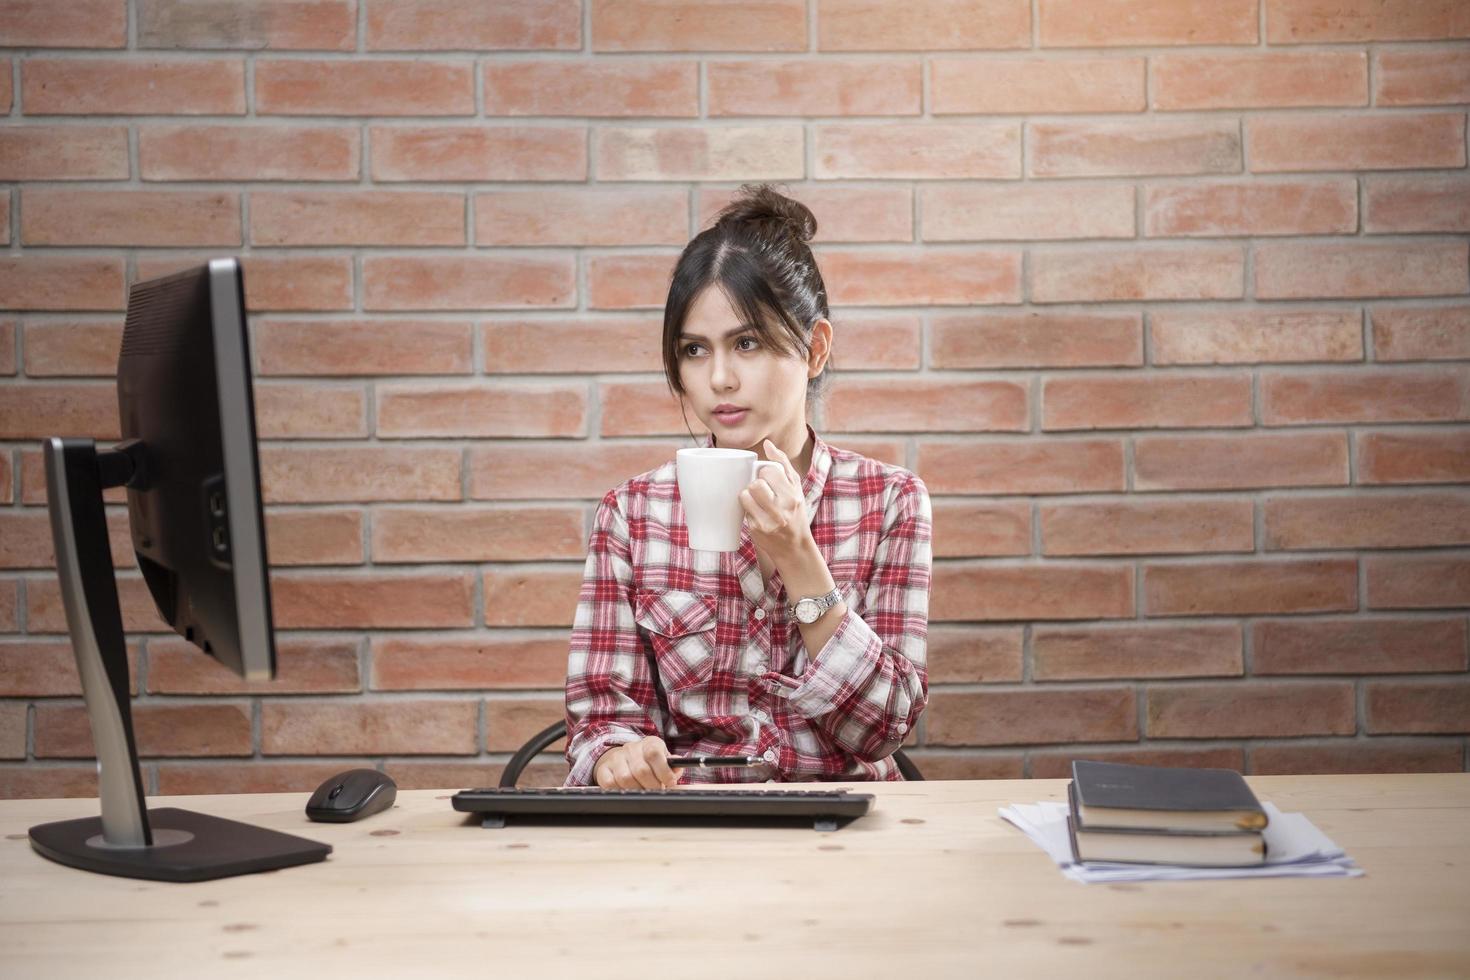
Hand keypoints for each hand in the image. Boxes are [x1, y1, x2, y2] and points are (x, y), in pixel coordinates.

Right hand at [593, 736, 680, 789]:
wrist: (625, 759)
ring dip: (638, 789)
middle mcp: (631, 748)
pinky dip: (621, 791)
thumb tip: (677, 764)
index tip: (670, 782)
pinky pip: (610, 783)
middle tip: (658, 791)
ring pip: (625, 778)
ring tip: (644, 791)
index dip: (663, 771)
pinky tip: (629, 790)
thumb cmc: (650, 763)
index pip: (654, 753)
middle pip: (641, 770)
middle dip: (653, 785)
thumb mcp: (665, 760)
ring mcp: (616, 758)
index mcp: (650, 743)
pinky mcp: (604, 770)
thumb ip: (673, 765)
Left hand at [739, 439, 811, 563]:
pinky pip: (742, 509)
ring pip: (745, 495)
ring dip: (747, 494)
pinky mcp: (756, 529)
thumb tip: (767, 444)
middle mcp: (782, 509)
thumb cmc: (795, 510)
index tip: (767, 478)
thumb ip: (783, 463)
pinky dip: (746, 507)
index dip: (764, 472)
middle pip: (755, 483)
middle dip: (755, 483)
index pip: (769, 471)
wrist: (795, 545)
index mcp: (793, 495)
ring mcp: (768, 521)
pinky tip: (755, 511)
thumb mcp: (796, 486)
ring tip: (756, 499)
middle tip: (760, 489)